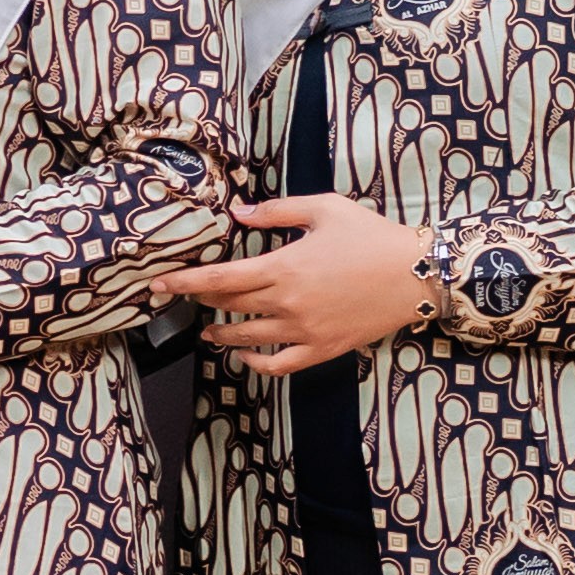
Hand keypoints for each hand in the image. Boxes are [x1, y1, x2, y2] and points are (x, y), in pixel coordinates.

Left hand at [174, 193, 436, 376]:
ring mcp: (304, 331)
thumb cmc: (372, 236)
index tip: (158, 284)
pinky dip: (255, 364)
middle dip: (201, 302)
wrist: (417, 274)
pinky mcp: (322, 349)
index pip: (219, 280)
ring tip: (208, 329)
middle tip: (185, 297)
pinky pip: (279, 366)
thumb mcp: (324, 209)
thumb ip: (277, 210)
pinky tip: (245, 356)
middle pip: (229, 307)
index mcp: (284, 267)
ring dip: (221, 334)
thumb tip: (238, 212)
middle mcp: (288, 303)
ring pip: (247, 339)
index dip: (183, 282)